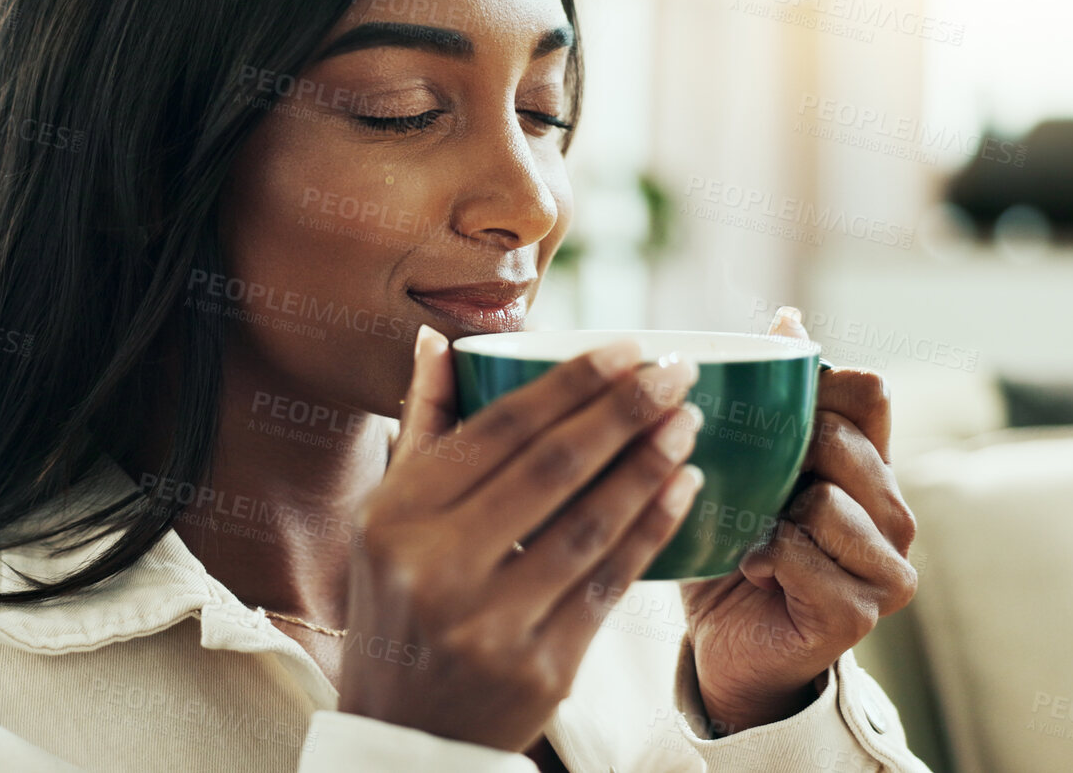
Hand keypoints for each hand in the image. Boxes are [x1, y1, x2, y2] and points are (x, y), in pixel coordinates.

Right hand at [338, 324, 707, 752]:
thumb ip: (422, 428)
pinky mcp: (543, 669)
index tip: (626, 346)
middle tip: (677, 370)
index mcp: (395, 518)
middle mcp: (437, 568)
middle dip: (623, 410)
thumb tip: (440, 340)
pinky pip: (611, 583)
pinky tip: (683, 488)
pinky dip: (653, 529)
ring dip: (649, 464)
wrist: (406, 736)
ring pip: (591, 524)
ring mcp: (491, 624)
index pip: (498, 429)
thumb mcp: (384, 520)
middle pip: (551, 468)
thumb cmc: (398, 608)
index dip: (569, 383)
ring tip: (688, 420)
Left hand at [677, 306, 917, 735]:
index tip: (769, 415)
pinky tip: (757, 572)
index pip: (869, 391)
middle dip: (782, 458)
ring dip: (772, 517)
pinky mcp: (864, 611)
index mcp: (872, 465)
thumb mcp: (751, 465)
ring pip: (827, 500)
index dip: (815, 388)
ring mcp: (889, 565)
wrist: (727, 644)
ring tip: (757, 538)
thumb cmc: (738, 547)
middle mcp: (894, 512)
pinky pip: (806, 555)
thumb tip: (788, 315)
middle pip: (843, 439)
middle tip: (755, 494)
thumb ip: (776, 400)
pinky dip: (767, 559)